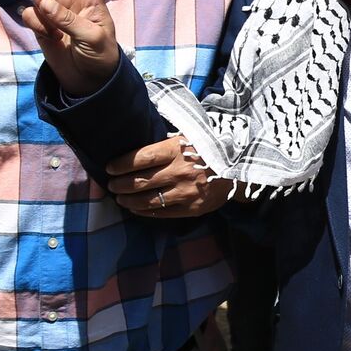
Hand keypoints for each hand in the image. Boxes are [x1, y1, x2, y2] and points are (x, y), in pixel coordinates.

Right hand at [23, 0, 120, 94]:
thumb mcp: (94, 38)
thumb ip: (69, 20)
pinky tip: (47, 35)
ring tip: (48, 14)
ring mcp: (53, 6)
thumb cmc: (100, 56)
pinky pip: (29, 12)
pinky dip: (35, 22)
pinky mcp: (39, 22)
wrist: (87, 80)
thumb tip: (43, 5)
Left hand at [104, 134, 230, 217]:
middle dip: (120, 184)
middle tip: (111, 185)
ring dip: (129, 200)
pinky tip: (136, 208)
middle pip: (140, 181)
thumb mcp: (189, 137)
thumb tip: (136, 150)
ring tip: (120, 198)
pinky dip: (145, 212)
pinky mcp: (192, 209)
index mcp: (177, 150)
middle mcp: (179, 172)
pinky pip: (162, 213)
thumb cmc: (210, 148)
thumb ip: (165, 144)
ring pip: (148, 200)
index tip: (109, 168)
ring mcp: (186, 193)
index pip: (140, 158)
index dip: (121, 164)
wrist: (241, 166)